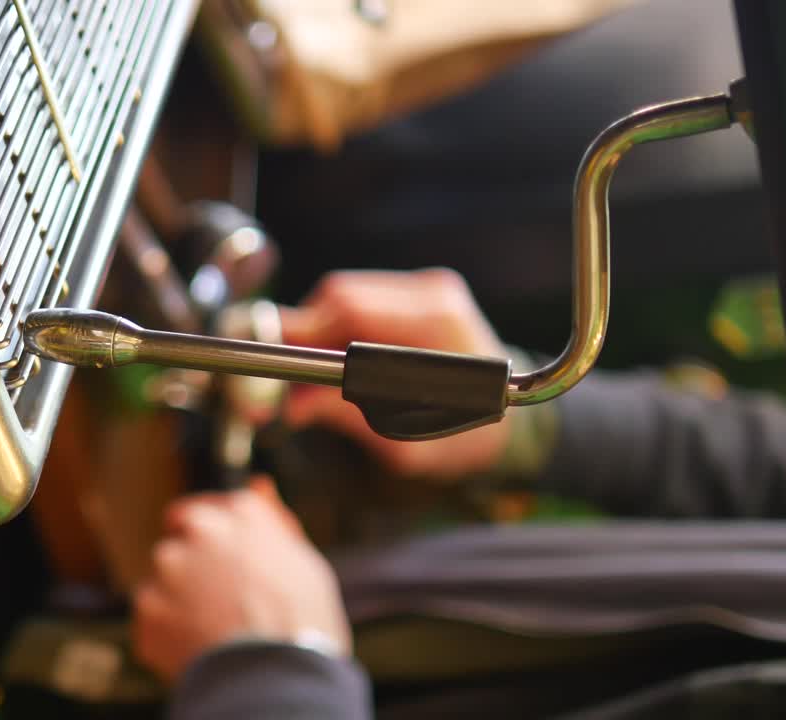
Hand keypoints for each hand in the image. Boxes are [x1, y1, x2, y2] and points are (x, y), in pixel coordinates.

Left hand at [132, 477, 350, 681]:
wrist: (277, 675)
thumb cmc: (303, 620)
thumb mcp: (301, 561)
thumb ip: (272, 522)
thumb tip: (258, 487)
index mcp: (241, 513)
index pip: (215, 508)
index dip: (221, 536)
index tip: (227, 558)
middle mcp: (201, 529)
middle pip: (182, 532)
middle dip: (192, 556)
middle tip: (214, 592)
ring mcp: (169, 568)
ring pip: (164, 575)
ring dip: (177, 595)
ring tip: (212, 630)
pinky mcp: (147, 607)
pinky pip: (152, 617)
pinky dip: (167, 632)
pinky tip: (198, 648)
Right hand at [279, 269, 511, 480]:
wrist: (512, 420)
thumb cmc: (463, 440)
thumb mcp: (405, 445)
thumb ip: (347, 416)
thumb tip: (291, 404)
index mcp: (438, 328)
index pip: (351, 310)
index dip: (303, 332)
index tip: (272, 362)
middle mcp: (434, 295)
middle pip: (341, 295)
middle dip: (303, 333)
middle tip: (284, 376)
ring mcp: (429, 287)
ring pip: (344, 293)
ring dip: (318, 329)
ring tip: (313, 373)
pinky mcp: (421, 290)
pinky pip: (360, 298)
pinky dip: (339, 325)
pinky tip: (340, 357)